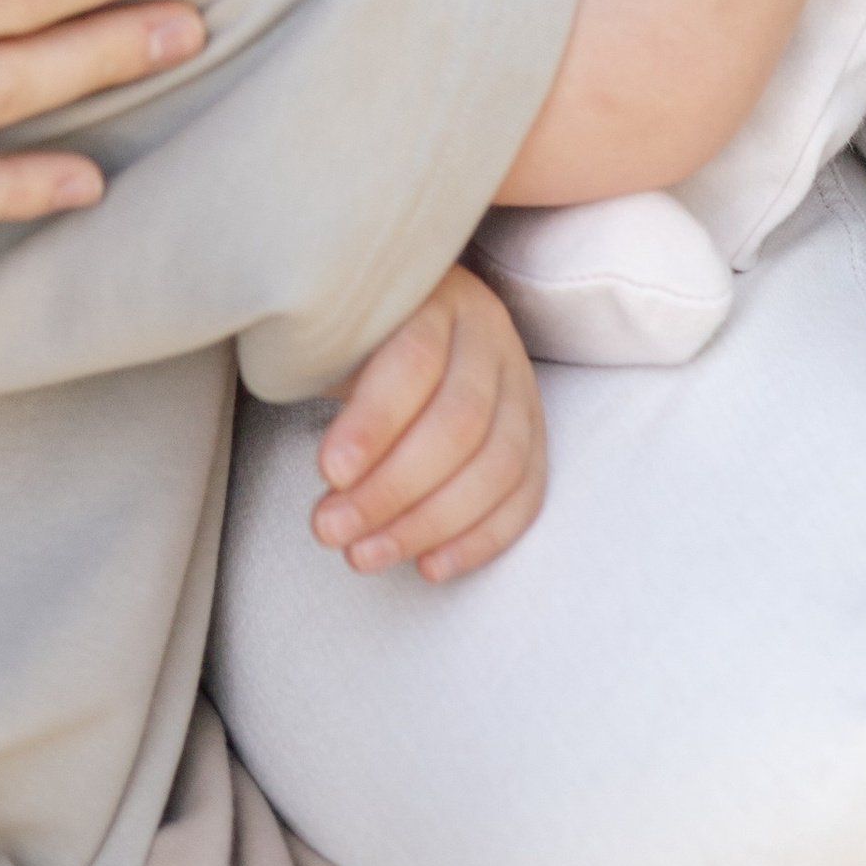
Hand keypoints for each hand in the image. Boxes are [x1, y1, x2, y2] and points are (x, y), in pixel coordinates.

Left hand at [309, 263, 547, 580]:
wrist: (423, 319)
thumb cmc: (368, 334)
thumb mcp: (345, 331)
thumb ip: (334, 372)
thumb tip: (331, 468)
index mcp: (441, 299)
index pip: (417, 360)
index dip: (374, 423)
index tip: (328, 473)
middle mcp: (492, 337)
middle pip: (460, 423)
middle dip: (391, 489)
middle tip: (330, 529)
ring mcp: (522, 387)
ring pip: (498, 466)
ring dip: (428, 525)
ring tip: (364, 555)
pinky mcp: (537, 435)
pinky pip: (525, 496)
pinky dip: (480, 540)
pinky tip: (429, 566)